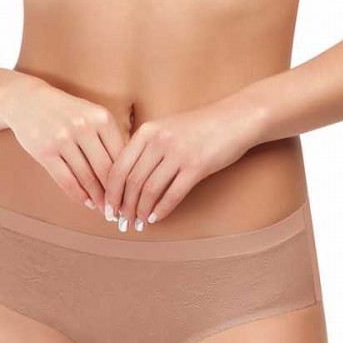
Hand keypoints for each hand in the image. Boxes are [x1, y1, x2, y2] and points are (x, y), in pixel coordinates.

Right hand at [0, 77, 126, 211]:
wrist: (28, 101)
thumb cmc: (68, 112)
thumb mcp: (92, 116)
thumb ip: (110, 138)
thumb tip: (129, 172)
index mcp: (101, 117)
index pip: (121, 155)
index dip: (129, 178)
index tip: (133, 194)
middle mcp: (83, 126)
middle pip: (106, 169)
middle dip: (115, 194)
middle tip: (122, 209)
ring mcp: (62, 139)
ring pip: (86, 177)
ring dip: (98, 198)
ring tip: (105, 209)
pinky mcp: (45, 152)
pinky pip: (66, 180)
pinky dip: (78, 195)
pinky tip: (87, 202)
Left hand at [103, 97, 264, 229]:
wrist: (235, 119)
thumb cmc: (199, 127)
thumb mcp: (166, 127)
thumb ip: (145, 147)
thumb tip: (125, 179)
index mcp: (147, 131)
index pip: (119, 166)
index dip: (110, 192)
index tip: (108, 208)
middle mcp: (158, 140)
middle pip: (131, 181)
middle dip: (123, 206)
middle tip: (121, 221)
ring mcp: (178, 153)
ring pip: (149, 190)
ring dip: (140, 211)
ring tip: (137, 223)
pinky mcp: (197, 166)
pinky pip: (172, 194)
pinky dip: (161, 210)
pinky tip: (155, 218)